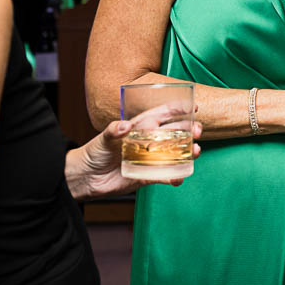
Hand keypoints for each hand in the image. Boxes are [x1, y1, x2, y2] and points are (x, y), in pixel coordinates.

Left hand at [65, 118, 201, 199]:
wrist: (86, 178)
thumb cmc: (94, 152)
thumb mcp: (103, 139)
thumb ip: (113, 131)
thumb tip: (124, 126)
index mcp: (140, 127)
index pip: (162, 115)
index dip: (178, 109)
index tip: (195, 106)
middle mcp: (148, 142)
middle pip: (174, 133)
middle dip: (189, 131)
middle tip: (198, 131)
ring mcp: (149, 159)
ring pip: (174, 154)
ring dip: (187, 152)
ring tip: (196, 152)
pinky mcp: (147, 176)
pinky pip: (164, 176)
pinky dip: (174, 177)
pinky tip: (180, 178)